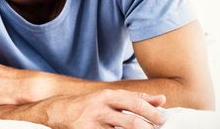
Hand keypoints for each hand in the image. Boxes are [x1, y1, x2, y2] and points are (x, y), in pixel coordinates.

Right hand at [46, 89, 165, 128]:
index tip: (163, 120)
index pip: (136, 103)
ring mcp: (92, 123)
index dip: (153, 113)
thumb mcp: (108, 97)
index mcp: (107, 96)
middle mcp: (100, 108)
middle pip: (132, 122)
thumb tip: (161, 100)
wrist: (55, 111)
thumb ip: (135, 98)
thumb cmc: (87, 105)